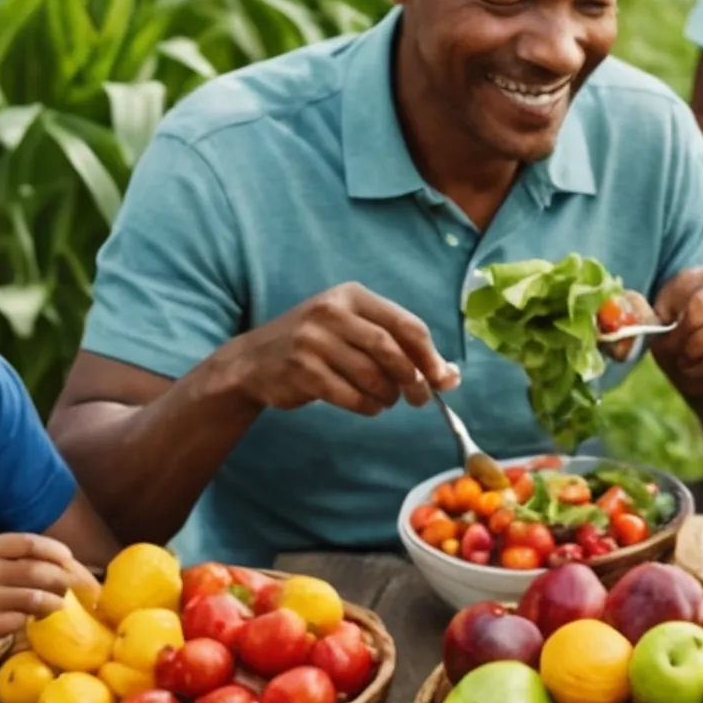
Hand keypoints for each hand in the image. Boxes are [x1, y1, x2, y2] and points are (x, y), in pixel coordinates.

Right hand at [0, 533, 95, 654]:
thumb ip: (13, 557)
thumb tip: (65, 561)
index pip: (30, 543)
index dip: (58, 552)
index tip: (71, 560)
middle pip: (41, 571)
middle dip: (67, 581)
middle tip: (79, 590)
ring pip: (37, 597)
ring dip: (55, 603)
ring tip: (57, 605)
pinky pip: (22, 620)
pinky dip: (33, 620)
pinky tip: (31, 620)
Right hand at [211, 283, 455, 414]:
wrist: (252, 361)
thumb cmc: (316, 346)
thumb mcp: (352, 330)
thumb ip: (398, 346)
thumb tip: (450, 376)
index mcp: (351, 296)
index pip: (406, 325)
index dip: (430, 356)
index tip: (444, 380)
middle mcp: (331, 312)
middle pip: (391, 350)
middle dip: (413, 380)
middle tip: (419, 398)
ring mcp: (313, 340)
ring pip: (372, 375)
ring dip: (389, 395)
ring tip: (387, 400)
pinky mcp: (302, 370)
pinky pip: (351, 395)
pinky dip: (368, 406)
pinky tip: (369, 406)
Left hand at [647, 266, 702, 401]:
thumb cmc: (698, 318)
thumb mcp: (677, 302)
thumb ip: (664, 307)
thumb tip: (659, 321)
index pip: (698, 306)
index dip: (674, 331)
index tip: (662, 341)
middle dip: (684, 354)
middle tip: (677, 359)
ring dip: (698, 373)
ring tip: (688, 370)